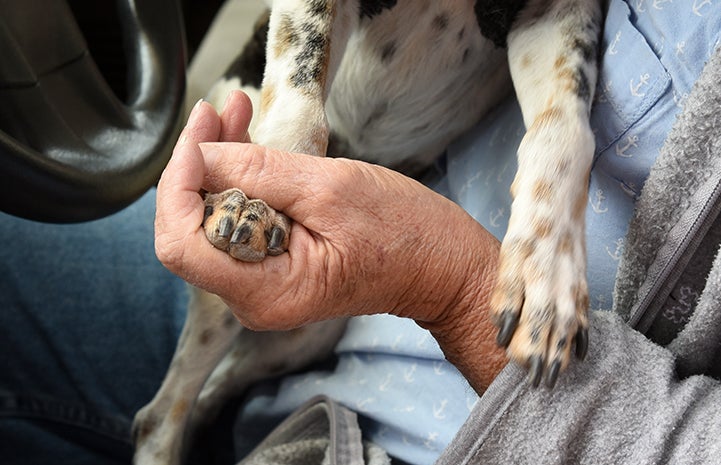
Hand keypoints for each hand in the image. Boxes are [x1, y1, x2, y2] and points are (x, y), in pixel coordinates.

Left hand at [155, 91, 506, 389]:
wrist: (439, 267)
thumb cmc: (404, 234)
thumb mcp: (332, 189)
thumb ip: (260, 173)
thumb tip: (199, 155)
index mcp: (266, 291)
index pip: (181, 242)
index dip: (178, 183)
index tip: (200, 134)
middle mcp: (252, 297)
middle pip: (191, 228)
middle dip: (198, 163)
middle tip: (220, 109)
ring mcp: (259, 284)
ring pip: (212, 219)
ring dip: (219, 162)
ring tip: (237, 111)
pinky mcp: (271, 266)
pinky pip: (238, 220)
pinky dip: (240, 178)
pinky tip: (246, 137)